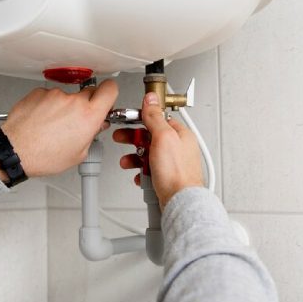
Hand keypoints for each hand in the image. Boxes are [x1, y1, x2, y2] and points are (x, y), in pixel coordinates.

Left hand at [0, 79, 117, 176]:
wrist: (16, 151)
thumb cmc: (44, 156)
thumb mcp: (78, 154)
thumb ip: (91, 135)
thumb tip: (95, 126)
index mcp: (88, 116)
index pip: (110, 89)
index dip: (110, 93)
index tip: (106, 98)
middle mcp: (73, 101)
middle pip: (89, 93)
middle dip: (86, 104)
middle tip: (77, 120)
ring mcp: (55, 95)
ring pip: (67, 96)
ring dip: (63, 107)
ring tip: (52, 126)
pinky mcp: (39, 92)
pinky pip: (49, 96)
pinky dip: (47, 106)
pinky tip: (41, 121)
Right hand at [113, 92, 202, 207]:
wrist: (180, 202)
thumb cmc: (177, 173)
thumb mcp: (163, 137)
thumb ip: (155, 117)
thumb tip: (151, 99)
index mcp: (180, 134)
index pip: (158, 119)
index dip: (141, 119)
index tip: (128, 121)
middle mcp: (178, 148)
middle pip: (150, 137)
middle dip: (134, 140)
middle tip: (122, 139)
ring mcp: (172, 164)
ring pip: (148, 155)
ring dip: (135, 158)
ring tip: (127, 162)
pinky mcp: (166, 178)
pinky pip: (149, 170)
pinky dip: (141, 172)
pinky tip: (140, 175)